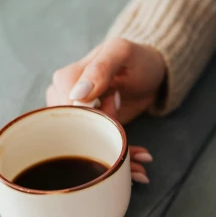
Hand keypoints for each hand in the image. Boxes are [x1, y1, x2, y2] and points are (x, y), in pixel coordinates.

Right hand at [47, 38, 166, 183]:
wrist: (152, 72)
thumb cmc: (136, 58)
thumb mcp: (120, 53)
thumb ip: (100, 68)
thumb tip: (76, 94)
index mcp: (64, 80)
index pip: (68, 110)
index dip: (93, 114)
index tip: (115, 103)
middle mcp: (63, 100)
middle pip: (77, 130)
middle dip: (104, 135)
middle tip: (129, 130)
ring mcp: (76, 118)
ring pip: (86, 144)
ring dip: (114, 152)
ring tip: (138, 153)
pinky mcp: (91, 130)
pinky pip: (97, 148)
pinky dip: (119, 156)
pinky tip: (140, 163)